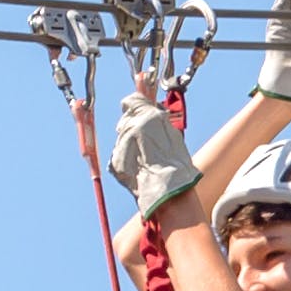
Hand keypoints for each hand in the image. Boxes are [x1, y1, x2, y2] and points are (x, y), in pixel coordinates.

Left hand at [106, 83, 203, 213]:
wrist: (169, 190)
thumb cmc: (177, 165)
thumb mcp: (172, 134)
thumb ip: (157, 119)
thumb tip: (148, 108)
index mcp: (150, 117)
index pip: (132, 100)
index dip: (133, 104)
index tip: (134, 107)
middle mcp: (132, 127)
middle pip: (125, 120)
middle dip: (132, 126)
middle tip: (144, 140)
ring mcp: (121, 144)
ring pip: (121, 138)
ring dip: (129, 144)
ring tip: (145, 157)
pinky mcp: (114, 160)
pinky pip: (117, 154)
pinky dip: (125, 158)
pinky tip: (138, 166)